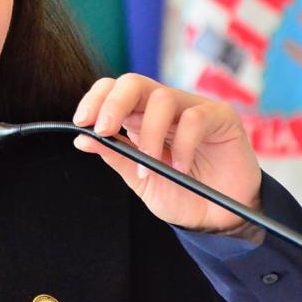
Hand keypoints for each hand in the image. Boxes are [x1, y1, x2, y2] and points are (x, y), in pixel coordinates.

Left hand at [71, 73, 261, 232]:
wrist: (218, 219)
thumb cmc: (180, 194)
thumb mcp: (140, 179)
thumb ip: (115, 156)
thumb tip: (81, 138)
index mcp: (139, 116)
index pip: (113, 90)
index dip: (96, 99)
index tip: (82, 122)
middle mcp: (164, 107)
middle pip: (133, 82)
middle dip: (113, 103)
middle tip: (104, 129)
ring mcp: (193, 108)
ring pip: (162, 97)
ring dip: (149, 134)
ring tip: (148, 166)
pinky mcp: (221, 117)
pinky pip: (196, 118)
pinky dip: (183, 145)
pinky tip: (181, 167)